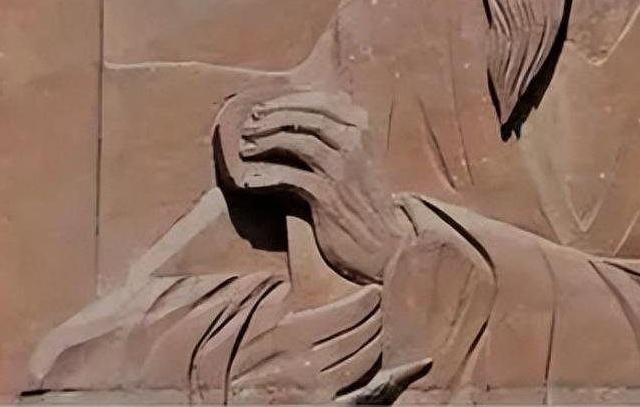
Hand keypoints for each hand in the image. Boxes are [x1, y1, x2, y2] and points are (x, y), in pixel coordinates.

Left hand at [218, 89, 405, 283]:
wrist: (382, 243)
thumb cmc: (360, 198)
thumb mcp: (355, 157)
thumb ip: (334, 133)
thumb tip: (294, 114)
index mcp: (362, 127)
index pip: (321, 100)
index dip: (288, 101)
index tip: (262, 108)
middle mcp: (356, 141)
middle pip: (309, 116)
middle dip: (273, 116)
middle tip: (247, 124)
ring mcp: (343, 168)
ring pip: (299, 140)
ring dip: (266, 141)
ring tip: (244, 147)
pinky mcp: (329, 196)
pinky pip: (290, 177)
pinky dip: (266, 175)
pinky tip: (248, 179)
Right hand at [228, 283, 428, 403]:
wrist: (223, 402)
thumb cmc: (244, 367)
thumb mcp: (260, 330)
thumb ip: (282, 301)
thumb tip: (289, 248)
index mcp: (287, 338)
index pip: (342, 315)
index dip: (364, 304)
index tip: (375, 294)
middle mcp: (303, 365)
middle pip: (356, 337)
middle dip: (374, 321)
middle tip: (381, 309)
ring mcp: (315, 393)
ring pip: (362, 361)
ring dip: (377, 343)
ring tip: (380, 329)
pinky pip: (366, 394)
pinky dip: (394, 379)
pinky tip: (417, 365)